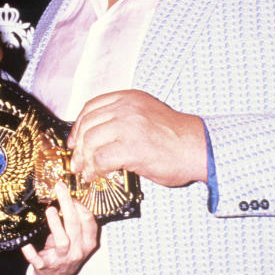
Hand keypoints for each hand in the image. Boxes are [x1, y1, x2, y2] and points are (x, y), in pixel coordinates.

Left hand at [21, 181, 97, 274]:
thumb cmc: (65, 253)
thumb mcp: (75, 240)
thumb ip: (74, 223)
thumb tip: (65, 196)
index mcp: (87, 243)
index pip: (89, 222)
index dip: (80, 206)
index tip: (70, 192)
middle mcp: (77, 251)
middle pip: (75, 226)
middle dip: (68, 205)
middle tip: (60, 189)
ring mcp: (62, 260)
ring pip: (62, 241)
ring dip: (56, 225)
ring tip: (50, 209)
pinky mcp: (46, 267)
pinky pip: (38, 259)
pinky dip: (31, 252)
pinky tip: (25, 244)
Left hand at [69, 90, 206, 186]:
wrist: (199, 147)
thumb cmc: (175, 137)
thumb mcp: (145, 114)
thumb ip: (121, 118)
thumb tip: (93, 137)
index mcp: (128, 98)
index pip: (91, 107)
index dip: (78, 126)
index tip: (74, 141)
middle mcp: (126, 108)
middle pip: (87, 125)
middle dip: (79, 147)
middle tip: (78, 163)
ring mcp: (129, 126)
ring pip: (90, 142)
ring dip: (85, 161)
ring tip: (88, 172)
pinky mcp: (132, 147)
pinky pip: (101, 159)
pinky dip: (95, 170)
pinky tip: (98, 176)